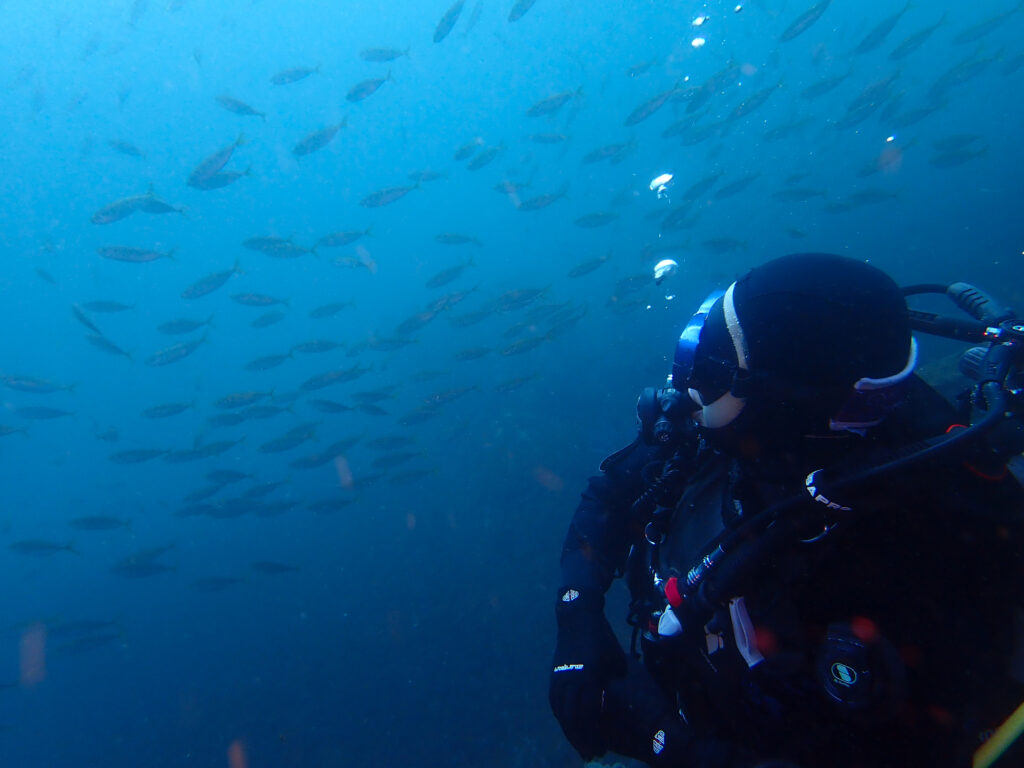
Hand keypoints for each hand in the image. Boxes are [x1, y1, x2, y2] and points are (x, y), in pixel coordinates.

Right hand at [549, 588, 626, 759]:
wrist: (579, 618)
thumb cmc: (603, 639)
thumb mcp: (617, 661)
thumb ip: (616, 683)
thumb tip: (616, 703)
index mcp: (590, 676)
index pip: (590, 714)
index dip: (595, 735)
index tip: (602, 749)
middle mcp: (572, 678)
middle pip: (573, 718)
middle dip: (582, 739)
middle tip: (591, 754)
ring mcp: (560, 676)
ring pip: (561, 712)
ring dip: (570, 731)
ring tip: (579, 745)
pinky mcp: (554, 674)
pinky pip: (554, 701)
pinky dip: (561, 717)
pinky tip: (568, 725)